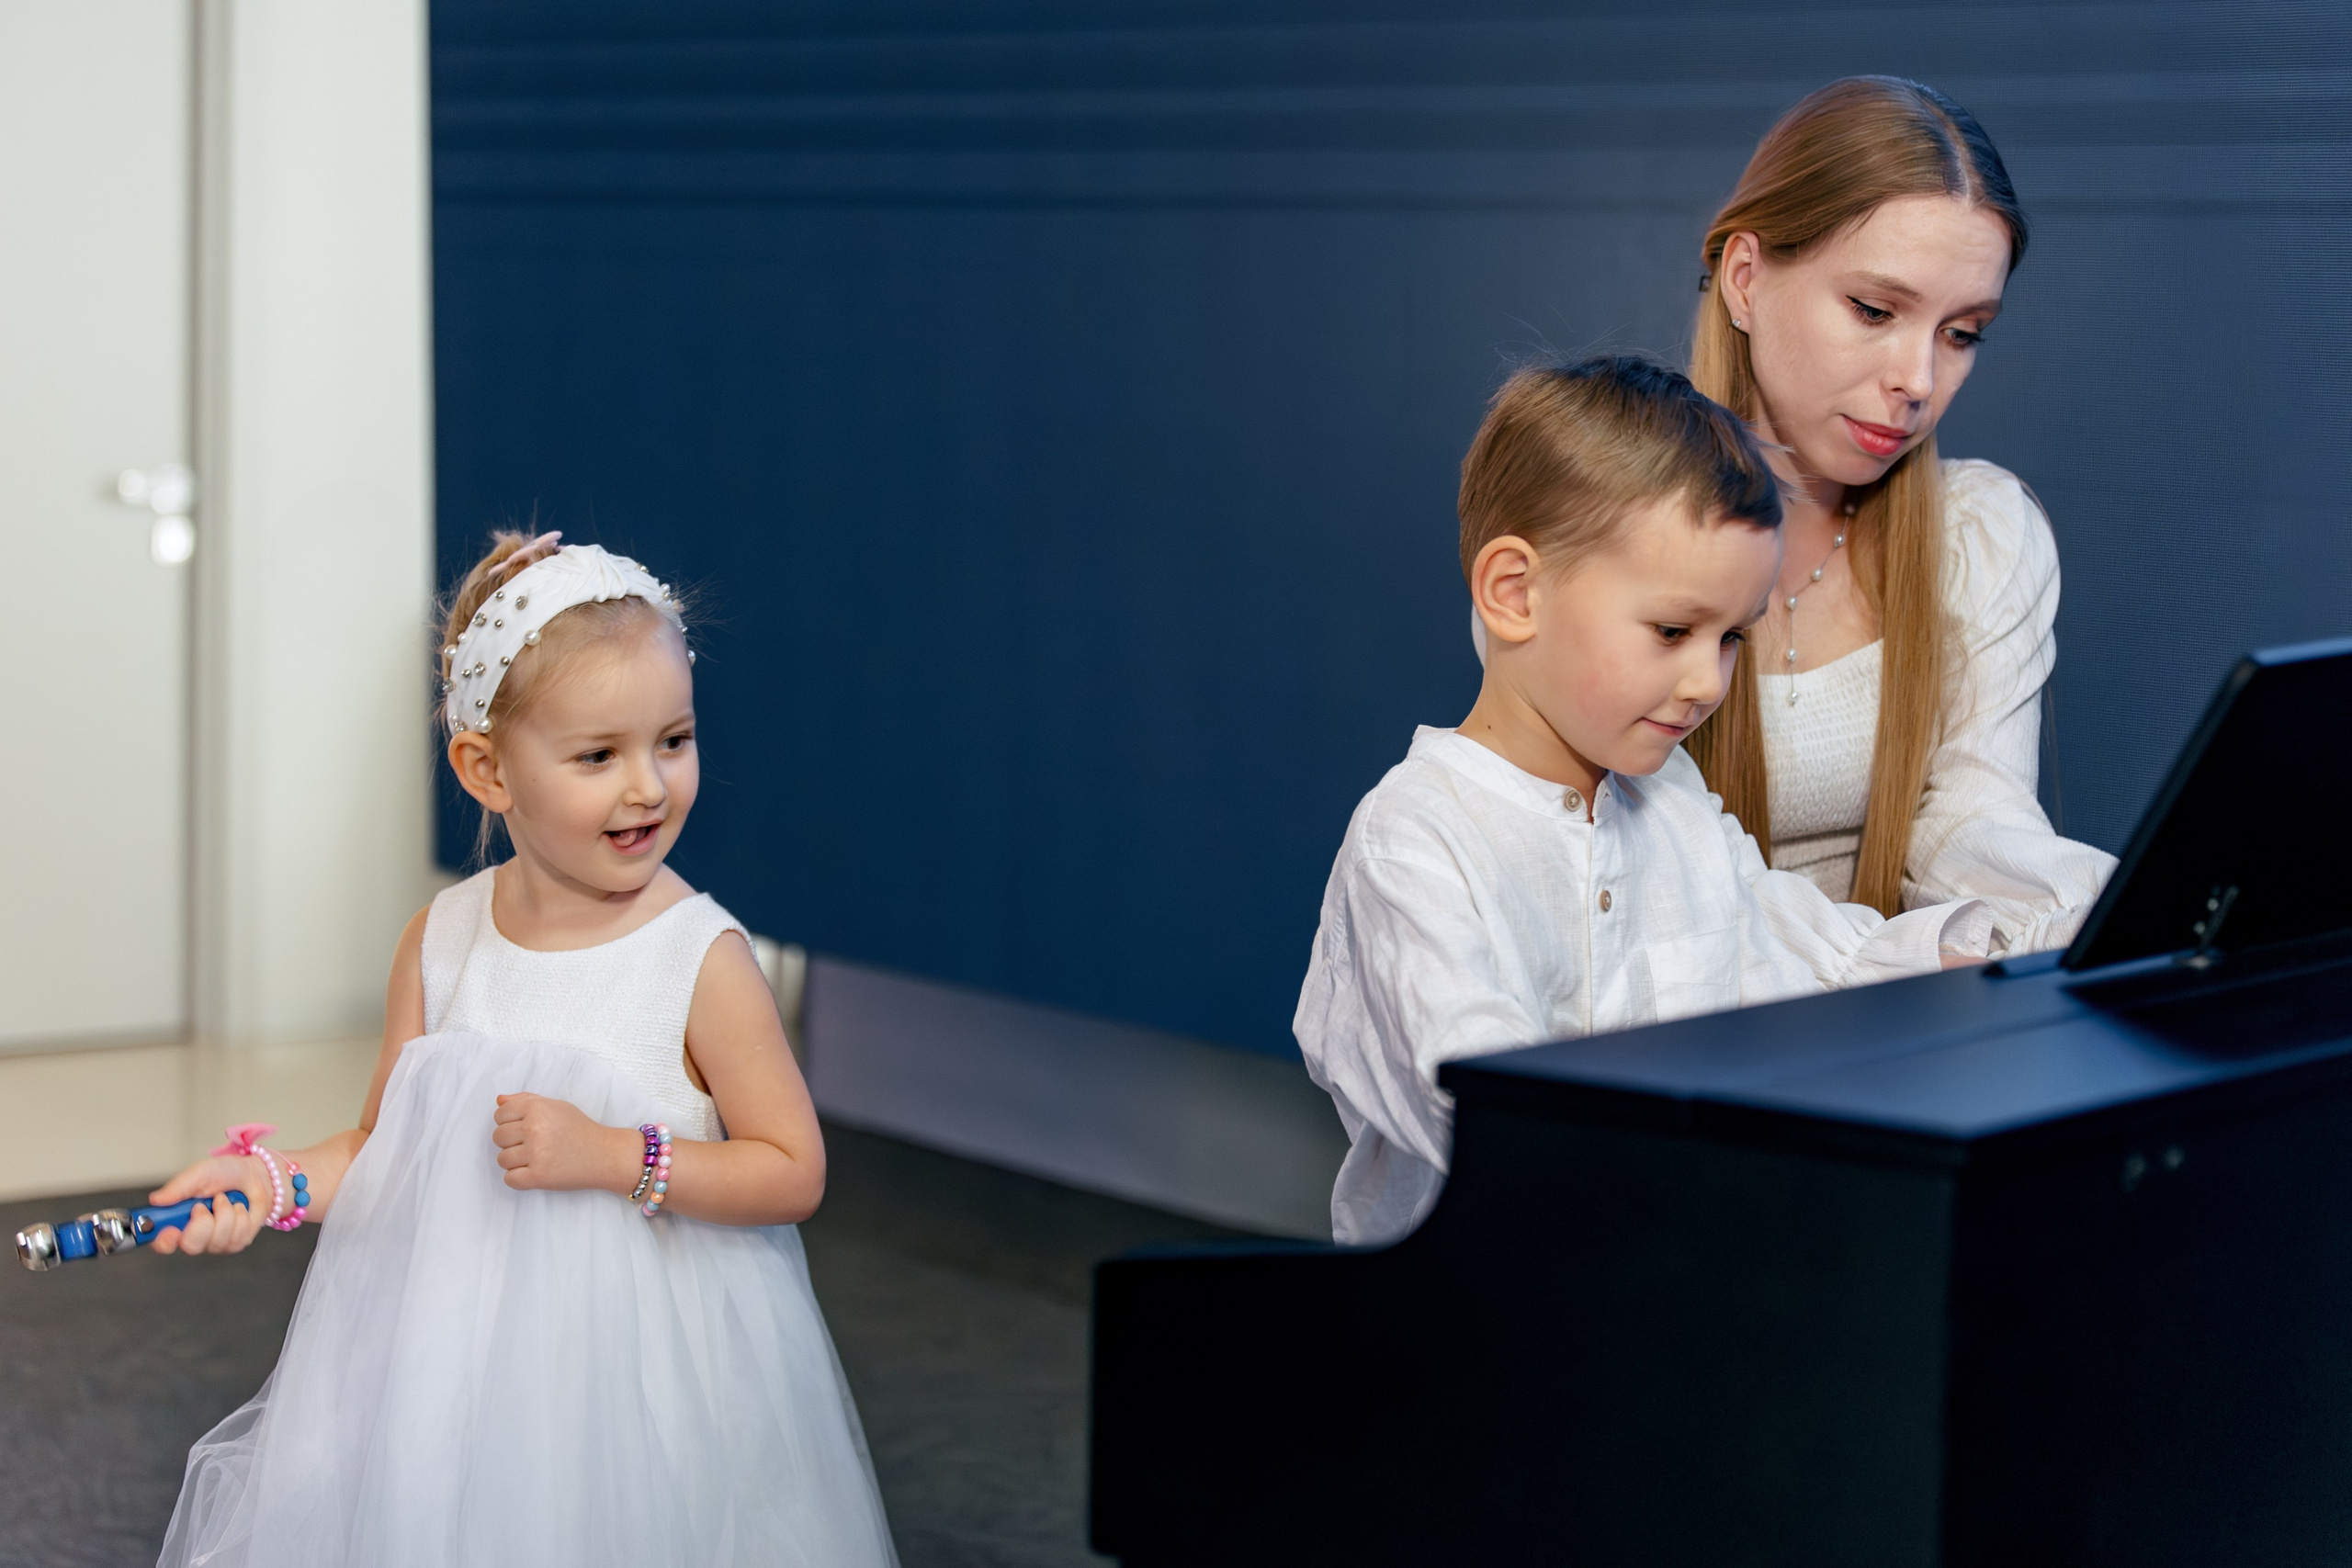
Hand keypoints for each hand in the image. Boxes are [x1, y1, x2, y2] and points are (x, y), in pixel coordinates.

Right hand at [147, 1155, 271, 1254]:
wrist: (254, 1175)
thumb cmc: (224, 1174)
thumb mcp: (199, 1174)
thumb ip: (178, 1187)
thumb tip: (155, 1199)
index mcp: (177, 1220)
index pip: (162, 1243)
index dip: (164, 1242)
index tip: (171, 1232)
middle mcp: (194, 1236)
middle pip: (191, 1246)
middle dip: (201, 1224)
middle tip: (203, 1205)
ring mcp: (215, 1243)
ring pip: (217, 1240)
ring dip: (223, 1213)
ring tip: (223, 1200)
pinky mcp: (236, 1243)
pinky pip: (237, 1236)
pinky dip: (239, 1216)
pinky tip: (238, 1207)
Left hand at [492, 1094, 630, 1192]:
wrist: (605, 1154)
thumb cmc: (580, 1129)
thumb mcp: (556, 1106)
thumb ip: (526, 1100)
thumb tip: (499, 1101)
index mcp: (537, 1108)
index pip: (499, 1115)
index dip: (509, 1123)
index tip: (525, 1129)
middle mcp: (535, 1128)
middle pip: (498, 1138)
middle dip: (511, 1143)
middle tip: (533, 1145)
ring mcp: (536, 1153)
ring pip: (502, 1160)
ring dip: (515, 1162)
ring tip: (536, 1159)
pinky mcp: (539, 1176)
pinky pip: (510, 1179)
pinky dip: (519, 1179)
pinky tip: (535, 1172)